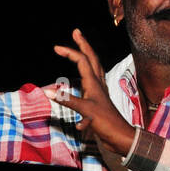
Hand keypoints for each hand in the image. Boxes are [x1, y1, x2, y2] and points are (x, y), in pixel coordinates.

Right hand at [51, 29, 137, 154]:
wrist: (121, 138)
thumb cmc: (107, 123)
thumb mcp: (86, 111)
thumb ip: (67, 100)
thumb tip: (48, 91)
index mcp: (95, 83)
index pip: (82, 60)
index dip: (70, 52)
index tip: (56, 47)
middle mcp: (98, 84)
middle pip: (91, 59)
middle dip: (83, 45)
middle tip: (76, 33)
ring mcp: (99, 92)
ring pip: (94, 69)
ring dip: (86, 57)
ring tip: (80, 50)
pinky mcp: (99, 101)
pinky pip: (91, 85)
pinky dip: (85, 78)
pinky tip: (81, 80)